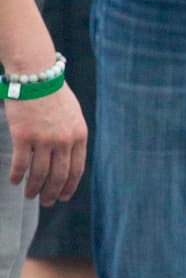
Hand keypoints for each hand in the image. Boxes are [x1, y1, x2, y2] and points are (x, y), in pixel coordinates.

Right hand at [5, 80, 86, 204]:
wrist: (36, 74)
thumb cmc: (53, 92)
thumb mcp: (73, 114)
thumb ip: (73, 134)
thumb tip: (69, 157)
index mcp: (79, 135)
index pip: (76, 169)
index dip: (69, 186)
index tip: (63, 197)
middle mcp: (64, 140)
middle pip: (59, 176)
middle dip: (52, 193)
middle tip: (47, 202)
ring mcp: (44, 139)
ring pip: (39, 174)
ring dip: (34, 188)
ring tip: (29, 195)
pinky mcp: (23, 136)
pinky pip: (21, 163)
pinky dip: (17, 175)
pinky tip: (14, 181)